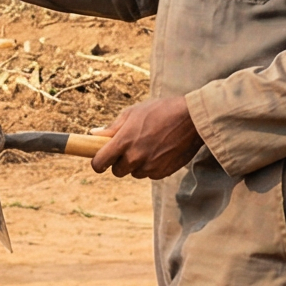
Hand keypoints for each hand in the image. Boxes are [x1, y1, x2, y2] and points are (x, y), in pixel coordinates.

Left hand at [90, 95, 204, 180]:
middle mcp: (135, 157)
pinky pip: (150, 174)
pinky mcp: (163, 172)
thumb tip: (93, 134)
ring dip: (137, 164)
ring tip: (149, 146)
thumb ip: (112, 128)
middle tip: (130, 148)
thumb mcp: (133, 113)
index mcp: (124, 141)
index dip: (98, 163)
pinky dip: (152, 167)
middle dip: (120, 162)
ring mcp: (149, 166)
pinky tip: (160, 151)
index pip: (100, 162)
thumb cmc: (161, 111)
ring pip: (135, 173)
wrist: (192, 118)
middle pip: (117, 171)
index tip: (101, 160)